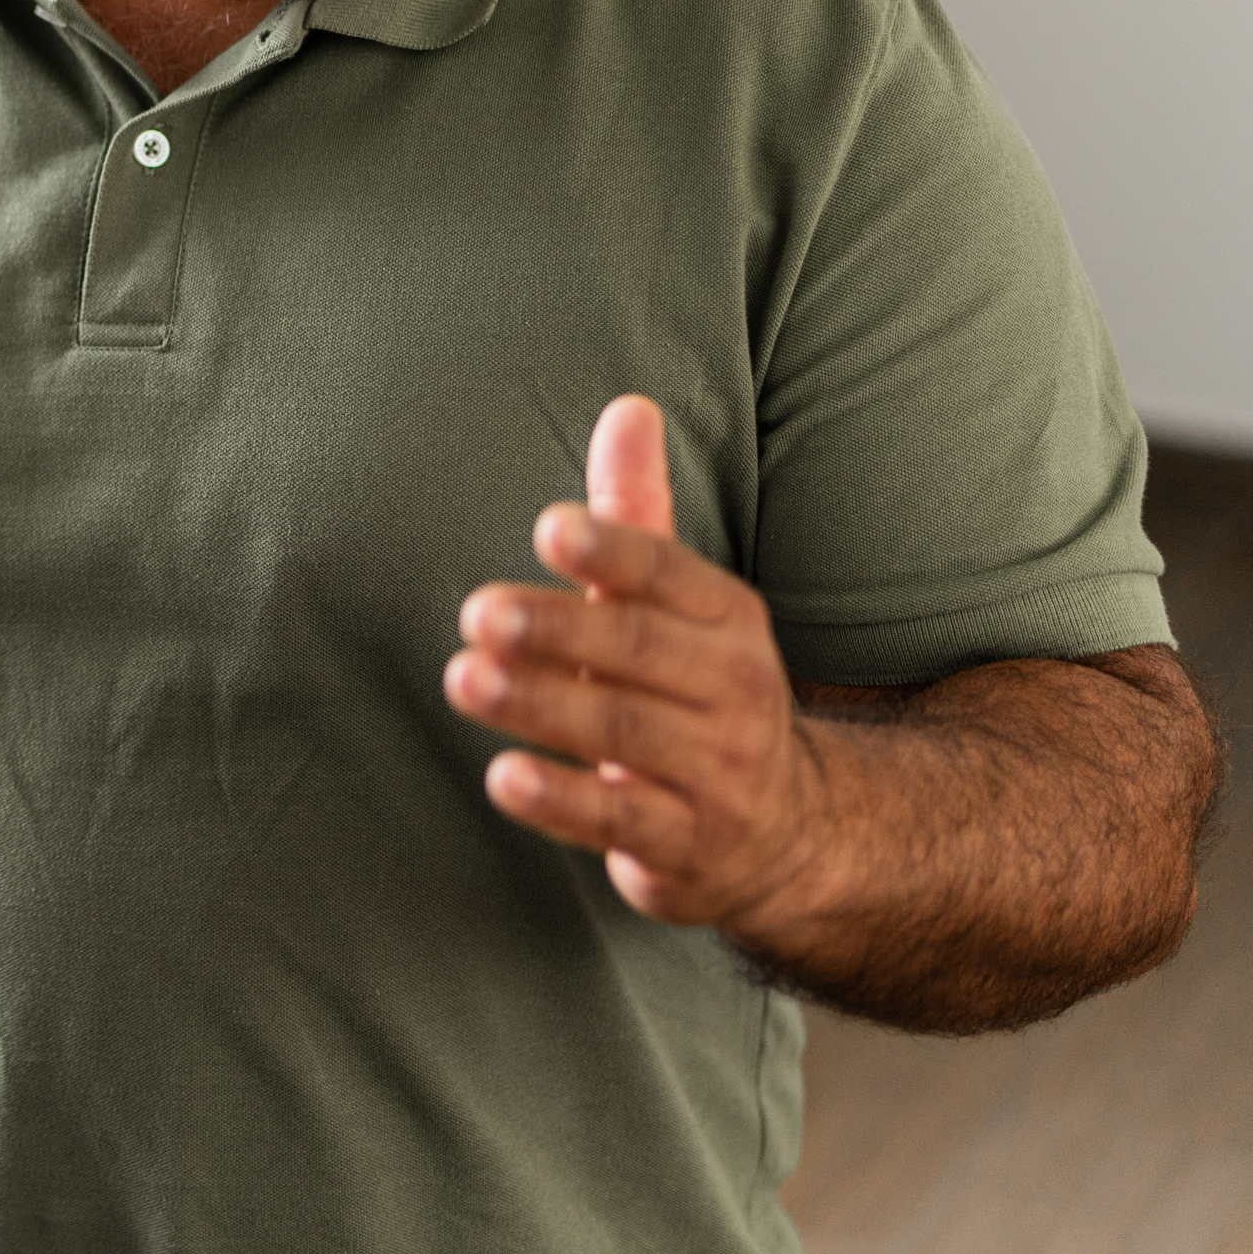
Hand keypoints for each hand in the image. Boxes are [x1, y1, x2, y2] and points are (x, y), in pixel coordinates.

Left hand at [442, 395, 834, 930]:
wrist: (788, 831)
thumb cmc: (697, 689)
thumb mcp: (681, 604)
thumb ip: (637, 514)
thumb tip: (626, 406)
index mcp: (729, 618)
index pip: (672, 574)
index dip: (615, 550)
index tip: (549, 529)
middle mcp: (737, 691)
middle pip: (640, 652)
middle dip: (558, 630)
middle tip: (477, 613)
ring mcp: (718, 774)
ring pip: (626, 733)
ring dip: (542, 706)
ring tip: (464, 677)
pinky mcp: (689, 847)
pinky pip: (624, 820)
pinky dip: (563, 801)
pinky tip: (504, 778)